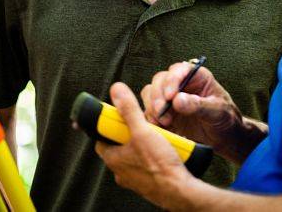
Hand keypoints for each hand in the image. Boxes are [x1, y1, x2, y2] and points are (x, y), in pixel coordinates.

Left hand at [95, 83, 193, 209]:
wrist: (180, 192)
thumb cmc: (160, 165)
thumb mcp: (143, 131)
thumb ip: (129, 110)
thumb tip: (116, 91)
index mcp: (113, 158)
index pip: (101, 137)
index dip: (108, 125)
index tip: (117, 116)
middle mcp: (121, 171)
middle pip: (120, 145)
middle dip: (131, 134)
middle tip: (143, 125)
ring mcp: (134, 179)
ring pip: (135, 155)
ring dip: (144, 145)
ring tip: (158, 138)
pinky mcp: (148, 183)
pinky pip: (147, 165)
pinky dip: (154, 156)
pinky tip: (165, 151)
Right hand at [141, 62, 251, 162]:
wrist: (225, 137)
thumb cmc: (226, 118)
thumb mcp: (217, 112)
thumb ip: (198, 105)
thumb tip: (177, 100)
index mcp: (196, 76)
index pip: (179, 70)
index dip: (171, 81)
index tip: (170, 97)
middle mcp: (181, 84)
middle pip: (160, 80)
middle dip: (158, 96)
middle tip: (162, 112)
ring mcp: (171, 98)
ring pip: (150, 93)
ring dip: (152, 107)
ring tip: (164, 122)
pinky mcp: (164, 112)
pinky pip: (150, 110)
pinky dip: (150, 118)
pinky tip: (159, 127)